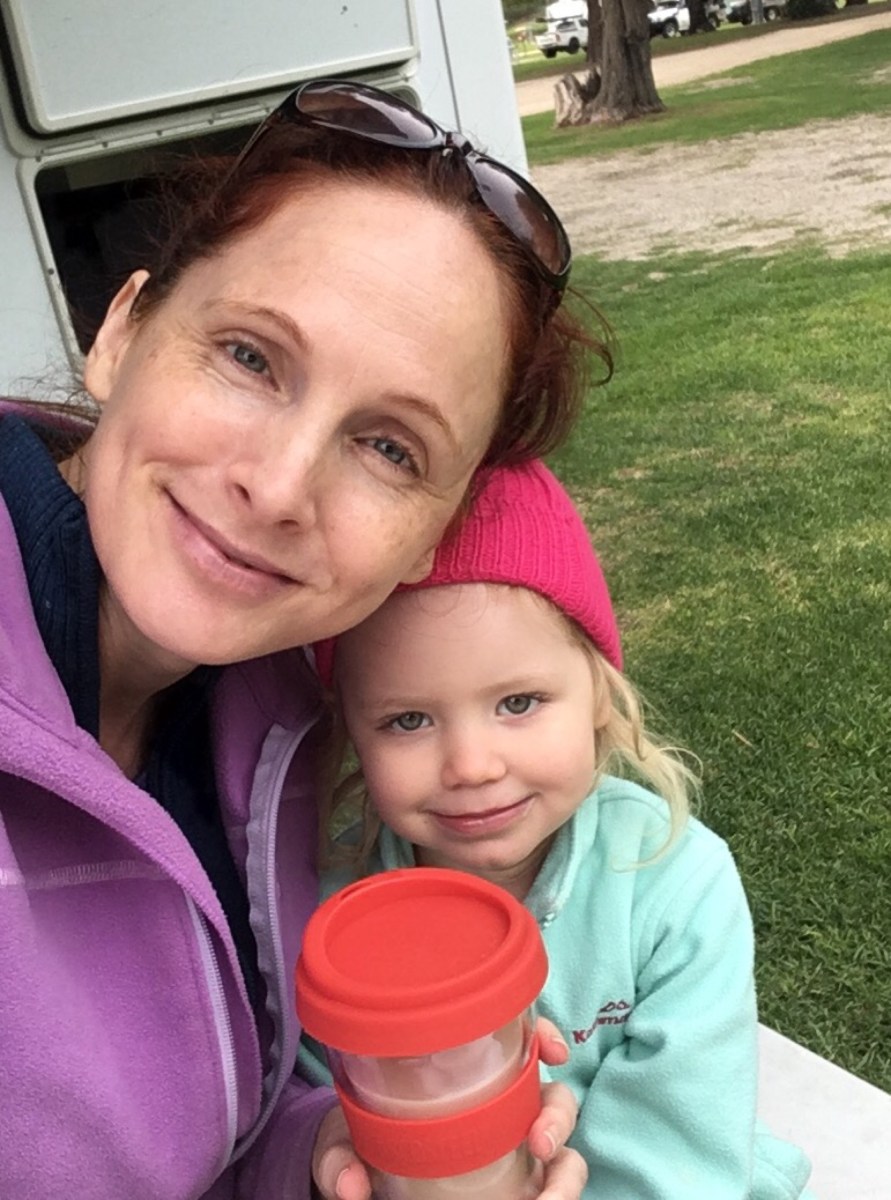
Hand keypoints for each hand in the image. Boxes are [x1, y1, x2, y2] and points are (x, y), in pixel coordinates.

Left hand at [311, 1019, 585, 1199]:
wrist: (355, 1171)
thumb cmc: (357, 1138)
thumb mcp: (344, 1140)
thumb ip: (341, 1158)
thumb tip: (350, 1183)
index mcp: (470, 1077)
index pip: (520, 1042)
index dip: (544, 1036)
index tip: (552, 1049)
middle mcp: (501, 1110)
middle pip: (554, 1099)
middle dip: (558, 1116)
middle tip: (539, 1141)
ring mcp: (510, 1152)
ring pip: (563, 1153)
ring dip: (566, 1175)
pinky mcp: (512, 1188)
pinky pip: (545, 1190)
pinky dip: (554, 1196)